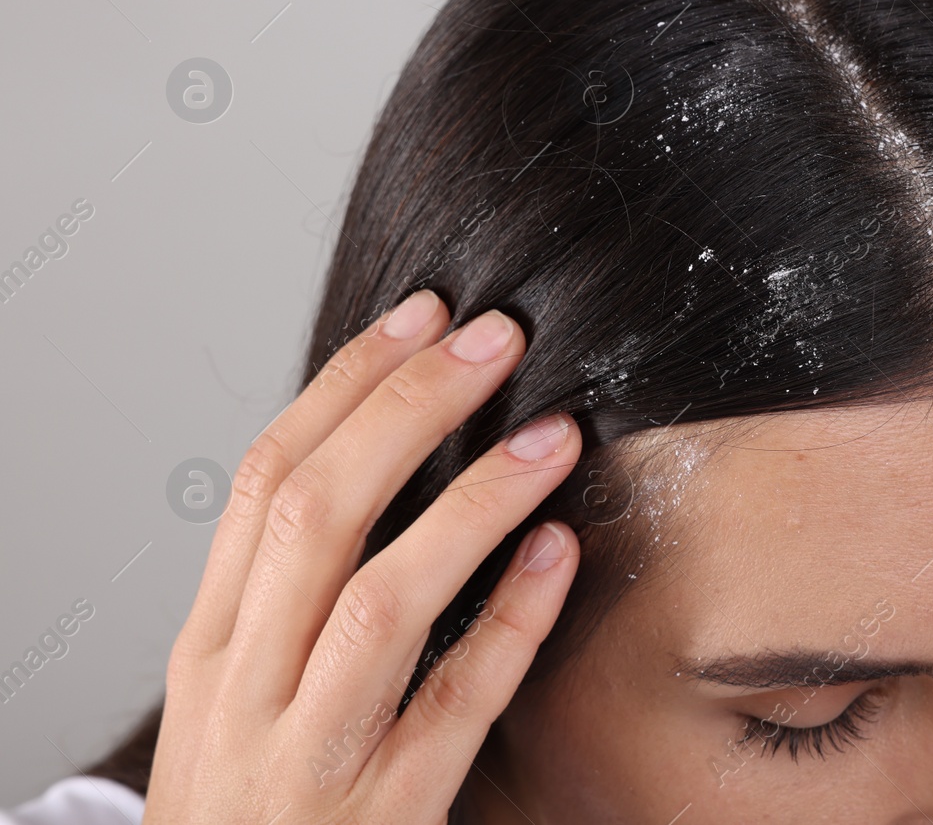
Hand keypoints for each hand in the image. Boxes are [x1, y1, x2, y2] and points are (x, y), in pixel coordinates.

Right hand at [146, 290, 579, 822]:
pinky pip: (456, 705)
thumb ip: (289, 595)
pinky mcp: (383, 816)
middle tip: (496, 341)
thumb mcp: (237, 695)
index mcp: (211, 644)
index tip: (423, 317)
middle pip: (318, 514)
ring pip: (383, 601)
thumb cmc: (250, 808)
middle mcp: (246, 690)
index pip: (267, 479)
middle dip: (409, 410)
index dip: (348, 385)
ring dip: (474, 504)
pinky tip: (561, 556)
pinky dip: (512, 623)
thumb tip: (379, 457)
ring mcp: (310, 757)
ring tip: (552, 435)